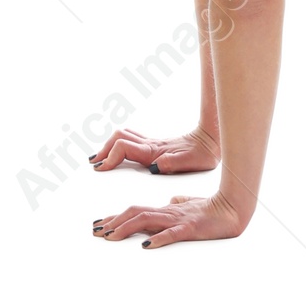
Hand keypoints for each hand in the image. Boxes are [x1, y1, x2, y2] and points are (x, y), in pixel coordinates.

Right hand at [89, 126, 219, 175]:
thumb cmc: (202, 154)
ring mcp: (152, 145)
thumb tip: (156, 166)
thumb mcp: (190, 162)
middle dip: (104, 150)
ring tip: (100, 158)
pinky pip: (131, 142)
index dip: (109, 156)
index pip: (123, 147)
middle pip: (118, 138)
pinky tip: (117, 155)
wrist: (211, 142)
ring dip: (109, 145)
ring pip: (123, 137)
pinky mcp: (155, 147)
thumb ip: (172, 162)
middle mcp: (150, 146)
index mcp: (154, 151)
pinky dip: (118, 146)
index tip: (100, 168)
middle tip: (94, 163)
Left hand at [93, 192, 245, 247]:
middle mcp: (167, 212)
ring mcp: (177, 220)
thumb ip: (179, 203)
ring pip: (146, 220)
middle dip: (113, 222)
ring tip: (110, 236)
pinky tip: (146, 245)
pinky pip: (171, 234)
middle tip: (96, 231)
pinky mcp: (190, 229)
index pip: (136, 211)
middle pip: (134, 213)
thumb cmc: (213, 209)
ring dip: (126, 228)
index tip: (100, 224)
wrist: (232, 209)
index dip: (116, 217)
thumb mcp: (191, 205)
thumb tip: (172, 201)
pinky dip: (158, 238)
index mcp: (166, 210)